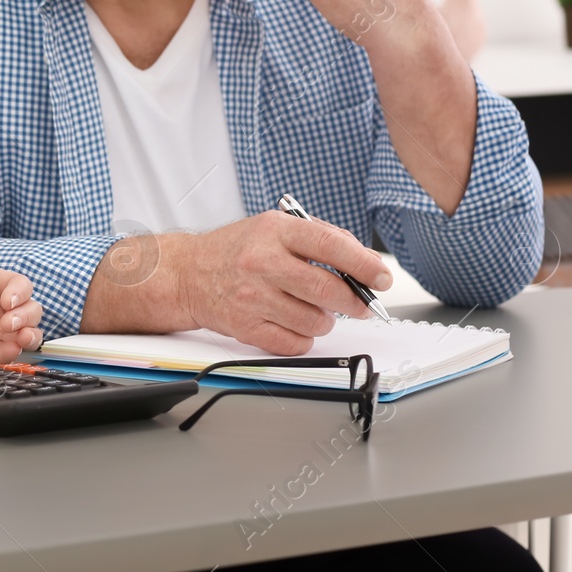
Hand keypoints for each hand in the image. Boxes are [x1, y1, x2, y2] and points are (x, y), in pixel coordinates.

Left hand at [0, 267, 43, 364]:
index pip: (18, 284)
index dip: (19, 292)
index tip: (7, 302)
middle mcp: (0, 308)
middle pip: (31, 309)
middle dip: (26, 316)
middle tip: (7, 322)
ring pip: (28, 333)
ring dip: (31, 335)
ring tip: (21, 337)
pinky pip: (7, 355)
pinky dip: (12, 354)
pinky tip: (8, 351)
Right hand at [177, 211, 392, 354]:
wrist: (188, 273)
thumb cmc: (237, 249)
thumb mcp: (275, 227)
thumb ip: (321, 237)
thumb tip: (366, 262)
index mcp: (274, 231)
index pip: (330, 246)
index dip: (364, 264)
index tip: (383, 277)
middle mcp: (262, 263)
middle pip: (328, 290)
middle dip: (355, 301)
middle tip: (361, 303)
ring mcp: (252, 297)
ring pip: (316, 322)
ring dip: (324, 320)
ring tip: (311, 308)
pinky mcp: (246, 327)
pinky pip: (296, 343)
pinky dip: (303, 337)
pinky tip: (292, 321)